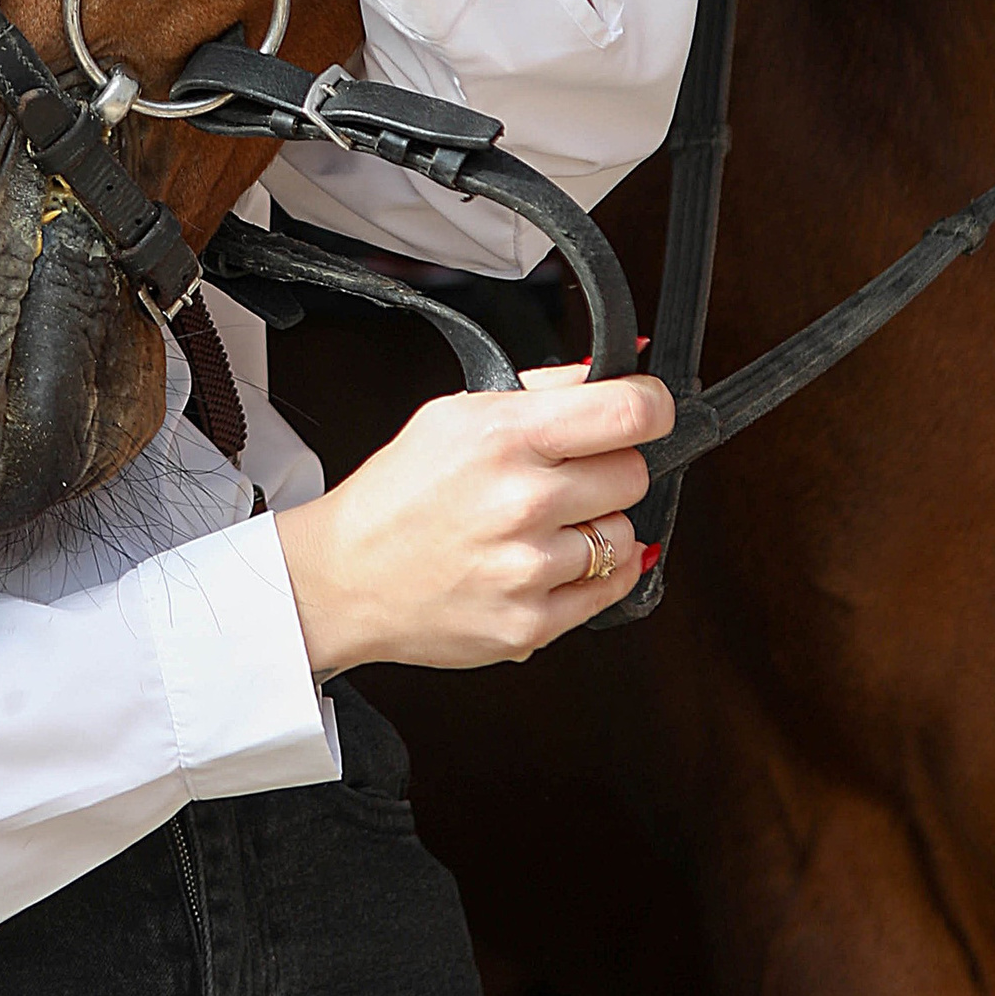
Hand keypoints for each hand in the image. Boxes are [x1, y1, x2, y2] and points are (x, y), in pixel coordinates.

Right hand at [270, 369, 667, 675]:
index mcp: (504, 438)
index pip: (629, 413)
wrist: (343, 577)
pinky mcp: (531, 623)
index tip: (648, 412)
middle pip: (634, 474)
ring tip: (538, 528)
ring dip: (594, 528)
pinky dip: (589, 575)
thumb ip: (541, 390)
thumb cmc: (397, 495)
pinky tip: (546, 561)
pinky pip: (610, 589)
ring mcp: (529, 568)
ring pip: (625, 535)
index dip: (651, 408)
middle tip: (566, 477)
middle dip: (609, 470)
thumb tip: (610, 372)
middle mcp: (521, 501)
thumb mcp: (453, 414)